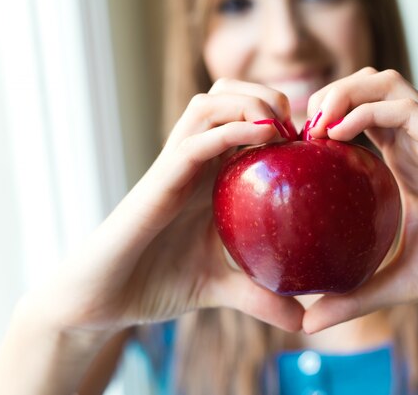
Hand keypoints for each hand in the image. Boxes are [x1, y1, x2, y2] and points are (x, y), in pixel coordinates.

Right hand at [30, 79, 303, 333]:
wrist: (105, 299)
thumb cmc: (159, 283)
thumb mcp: (223, 287)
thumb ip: (262, 296)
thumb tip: (303, 322)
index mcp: (210, 175)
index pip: (242, 117)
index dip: (280, 114)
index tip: (313, 140)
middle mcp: (193, 162)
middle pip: (227, 95)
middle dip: (266, 95)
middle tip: (299, 128)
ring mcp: (175, 166)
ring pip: (209, 103)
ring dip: (250, 102)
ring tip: (281, 128)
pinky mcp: (159, 180)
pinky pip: (196, 141)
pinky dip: (231, 130)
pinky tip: (263, 137)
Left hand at [302, 67, 417, 332]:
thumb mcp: (399, 282)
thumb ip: (356, 296)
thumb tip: (307, 323)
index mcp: (405, 167)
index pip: (359, 120)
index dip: (323, 120)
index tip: (293, 146)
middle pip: (368, 89)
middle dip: (329, 93)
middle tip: (301, 127)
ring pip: (386, 83)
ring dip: (345, 90)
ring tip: (316, 121)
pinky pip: (406, 108)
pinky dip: (366, 110)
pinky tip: (339, 132)